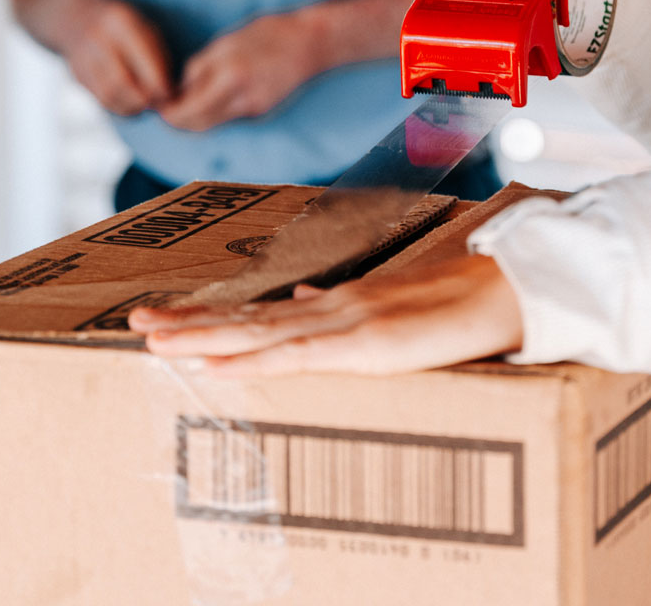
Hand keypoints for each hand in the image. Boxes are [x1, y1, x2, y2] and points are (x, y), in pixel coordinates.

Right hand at [59, 0, 174, 116]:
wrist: (76, 16)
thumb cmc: (123, 25)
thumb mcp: (144, 27)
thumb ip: (157, 56)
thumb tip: (168, 91)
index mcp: (121, 22)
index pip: (143, 60)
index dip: (159, 83)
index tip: (171, 93)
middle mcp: (98, 38)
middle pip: (123, 81)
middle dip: (145, 98)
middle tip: (159, 103)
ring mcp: (83, 57)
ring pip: (109, 94)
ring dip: (132, 106)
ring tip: (146, 104)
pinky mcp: (76, 74)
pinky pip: (100, 98)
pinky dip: (119, 106)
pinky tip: (131, 103)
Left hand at [131, 253, 525, 376]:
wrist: (515, 287)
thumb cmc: (465, 304)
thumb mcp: (398, 311)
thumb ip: (345, 312)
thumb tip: (304, 304)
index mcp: (340, 306)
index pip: (261, 314)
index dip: (211, 317)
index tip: (164, 317)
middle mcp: (335, 308)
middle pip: (248, 319)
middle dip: (189, 323)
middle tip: (136, 322)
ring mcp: (350, 323)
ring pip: (262, 333)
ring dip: (206, 337)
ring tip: (156, 338)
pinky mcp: (370, 344)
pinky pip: (303, 355)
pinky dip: (257, 359)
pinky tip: (223, 362)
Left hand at [160, 10, 321, 131]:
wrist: (311, 43)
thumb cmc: (268, 33)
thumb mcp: (226, 43)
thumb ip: (200, 68)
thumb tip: (179, 90)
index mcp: (229, 78)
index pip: (187, 111)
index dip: (168, 111)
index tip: (158, 102)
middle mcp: (241, 100)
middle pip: (197, 125)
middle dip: (178, 119)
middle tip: (166, 105)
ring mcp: (253, 109)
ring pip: (212, 123)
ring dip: (196, 116)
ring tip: (186, 98)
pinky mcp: (261, 111)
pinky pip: (229, 117)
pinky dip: (215, 111)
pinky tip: (212, 95)